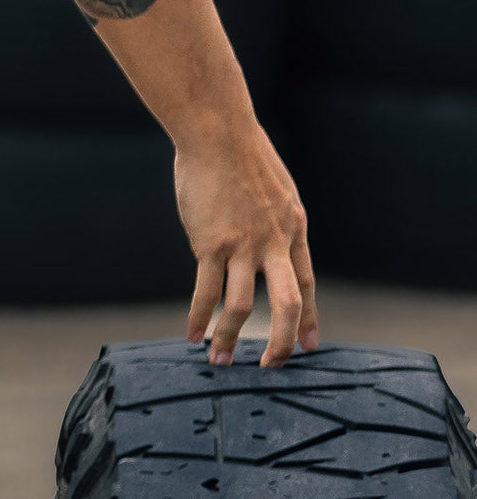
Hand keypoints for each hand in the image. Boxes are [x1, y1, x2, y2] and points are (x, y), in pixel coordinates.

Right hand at [175, 118, 317, 368]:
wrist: (217, 132)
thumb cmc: (241, 152)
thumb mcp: (276, 187)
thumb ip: (275, 218)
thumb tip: (265, 236)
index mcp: (293, 228)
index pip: (305, 284)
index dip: (307, 319)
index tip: (308, 347)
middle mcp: (274, 243)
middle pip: (287, 305)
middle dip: (281, 343)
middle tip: (270, 367)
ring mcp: (242, 245)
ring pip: (241, 306)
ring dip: (230, 337)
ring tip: (219, 360)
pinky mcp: (210, 243)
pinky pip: (205, 291)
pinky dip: (198, 317)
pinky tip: (191, 334)